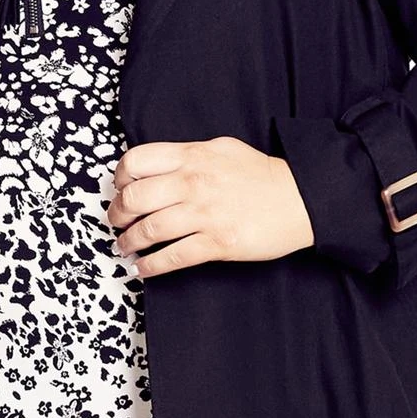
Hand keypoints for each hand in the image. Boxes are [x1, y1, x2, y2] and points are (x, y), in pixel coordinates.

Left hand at [105, 136, 314, 277]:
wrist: (301, 198)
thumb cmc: (261, 175)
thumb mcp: (221, 148)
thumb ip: (187, 155)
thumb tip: (155, 168)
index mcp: (192, 156)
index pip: (136, 162)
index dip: (120, 179)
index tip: (119, 190)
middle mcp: (193, 183)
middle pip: (135, 199)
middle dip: (117, 215)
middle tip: (116, 223)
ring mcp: (205, 214)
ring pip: (149, 230)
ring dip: (129, 242)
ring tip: (125, 247)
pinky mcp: (218, 243)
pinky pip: (173, 257)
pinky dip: (151, 266)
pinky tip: (143, 269)